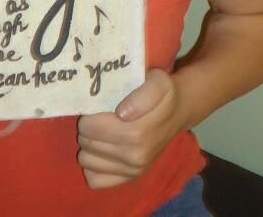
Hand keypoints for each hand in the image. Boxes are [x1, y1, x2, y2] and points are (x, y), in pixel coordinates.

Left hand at [77, 69, 184, 188]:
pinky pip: (94, 179)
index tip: (101, 105)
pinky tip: (103, 149)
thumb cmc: (162, 94)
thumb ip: (142, 95)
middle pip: (87, 141)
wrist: (177, 113)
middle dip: (88, 126)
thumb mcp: (158, 82)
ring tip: (103, 131)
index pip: (92, 127)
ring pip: (85, 159)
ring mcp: (132, 170)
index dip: (90, 114)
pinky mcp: (129, 180)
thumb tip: (122, 114)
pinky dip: (93, 164)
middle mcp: (136, 156)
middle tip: (100, 116)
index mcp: (139, 132)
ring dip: (89, 144)